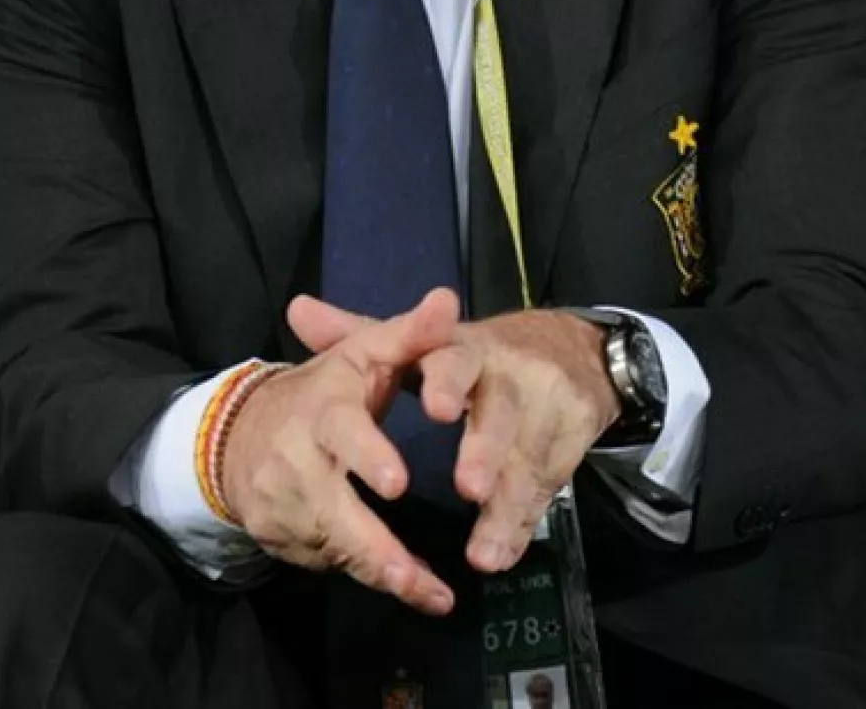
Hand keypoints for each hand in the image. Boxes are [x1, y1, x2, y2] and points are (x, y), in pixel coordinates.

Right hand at [221, 287, 460, 614]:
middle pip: (334, 513)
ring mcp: (282, 506)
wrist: (239, 431)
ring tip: (434, 596)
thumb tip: (450, 298)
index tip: (399, 483)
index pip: (344, 433)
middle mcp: (297, 462)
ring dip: (385, 574)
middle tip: (412, 577)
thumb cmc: (322, 390)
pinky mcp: (278, 539)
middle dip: (374, 549)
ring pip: (336, 549)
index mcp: (324, 411)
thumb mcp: (362, 354)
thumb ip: (409, 334)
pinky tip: (404, 585)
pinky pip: (327, 563)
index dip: (368, 456)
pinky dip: (365, 575)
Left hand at [290, 299, 620, 575]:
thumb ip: (361, 333)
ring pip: (526, 459)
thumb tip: (295, 310)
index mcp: (465, 348)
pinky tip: (499, 555)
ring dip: (504, 507)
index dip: (445, 382)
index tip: (431, 408)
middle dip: (485, 449)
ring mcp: (545, 408)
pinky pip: (544, 487)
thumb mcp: (423, 344)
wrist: (570, 351)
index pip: (455, 358)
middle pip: (500, 410)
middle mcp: (508, 375)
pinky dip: (520, 525)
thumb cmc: (475, 358)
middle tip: (466, 487)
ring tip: (481, 552)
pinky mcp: (570, 440)